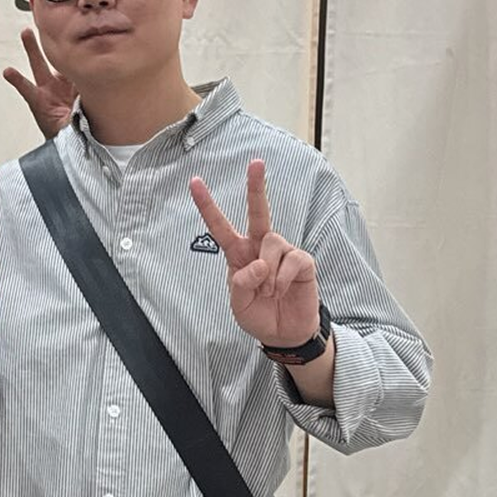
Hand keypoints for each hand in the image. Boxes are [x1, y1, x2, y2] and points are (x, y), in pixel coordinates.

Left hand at [3, 28, 75, 139]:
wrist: (77, 139)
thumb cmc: (63, 135)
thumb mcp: (63, 131)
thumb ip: (71, 117)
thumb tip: (82, 103)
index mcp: (41, 103)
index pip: (28, 90)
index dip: (18, 81)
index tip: (8, 72)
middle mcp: (51, 90)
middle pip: (39, 66)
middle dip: (32, 48)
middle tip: (25, 33)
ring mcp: (65, 85)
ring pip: (63, 63)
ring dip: (64, 49)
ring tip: (60, 34)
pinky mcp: (80, 84)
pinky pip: (83, 71)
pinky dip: (86, 63)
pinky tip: (88, 52)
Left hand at [190, 159, 321, 348]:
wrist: (285, 334)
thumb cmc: (259, 315)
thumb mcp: (238, 305)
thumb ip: (240, 284)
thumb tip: (257, 265)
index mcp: (239, 254)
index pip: (220, 227)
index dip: (207, 205)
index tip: (194, 182)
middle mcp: (260, 246)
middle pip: (258, 212)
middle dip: (256, 186)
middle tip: (256, 163)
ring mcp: (283, 251)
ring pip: (271, 243)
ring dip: (268, 274)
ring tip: (270, 292)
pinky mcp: (302, 261)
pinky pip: (292, 260)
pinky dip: (283, 279)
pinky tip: (283, 290)